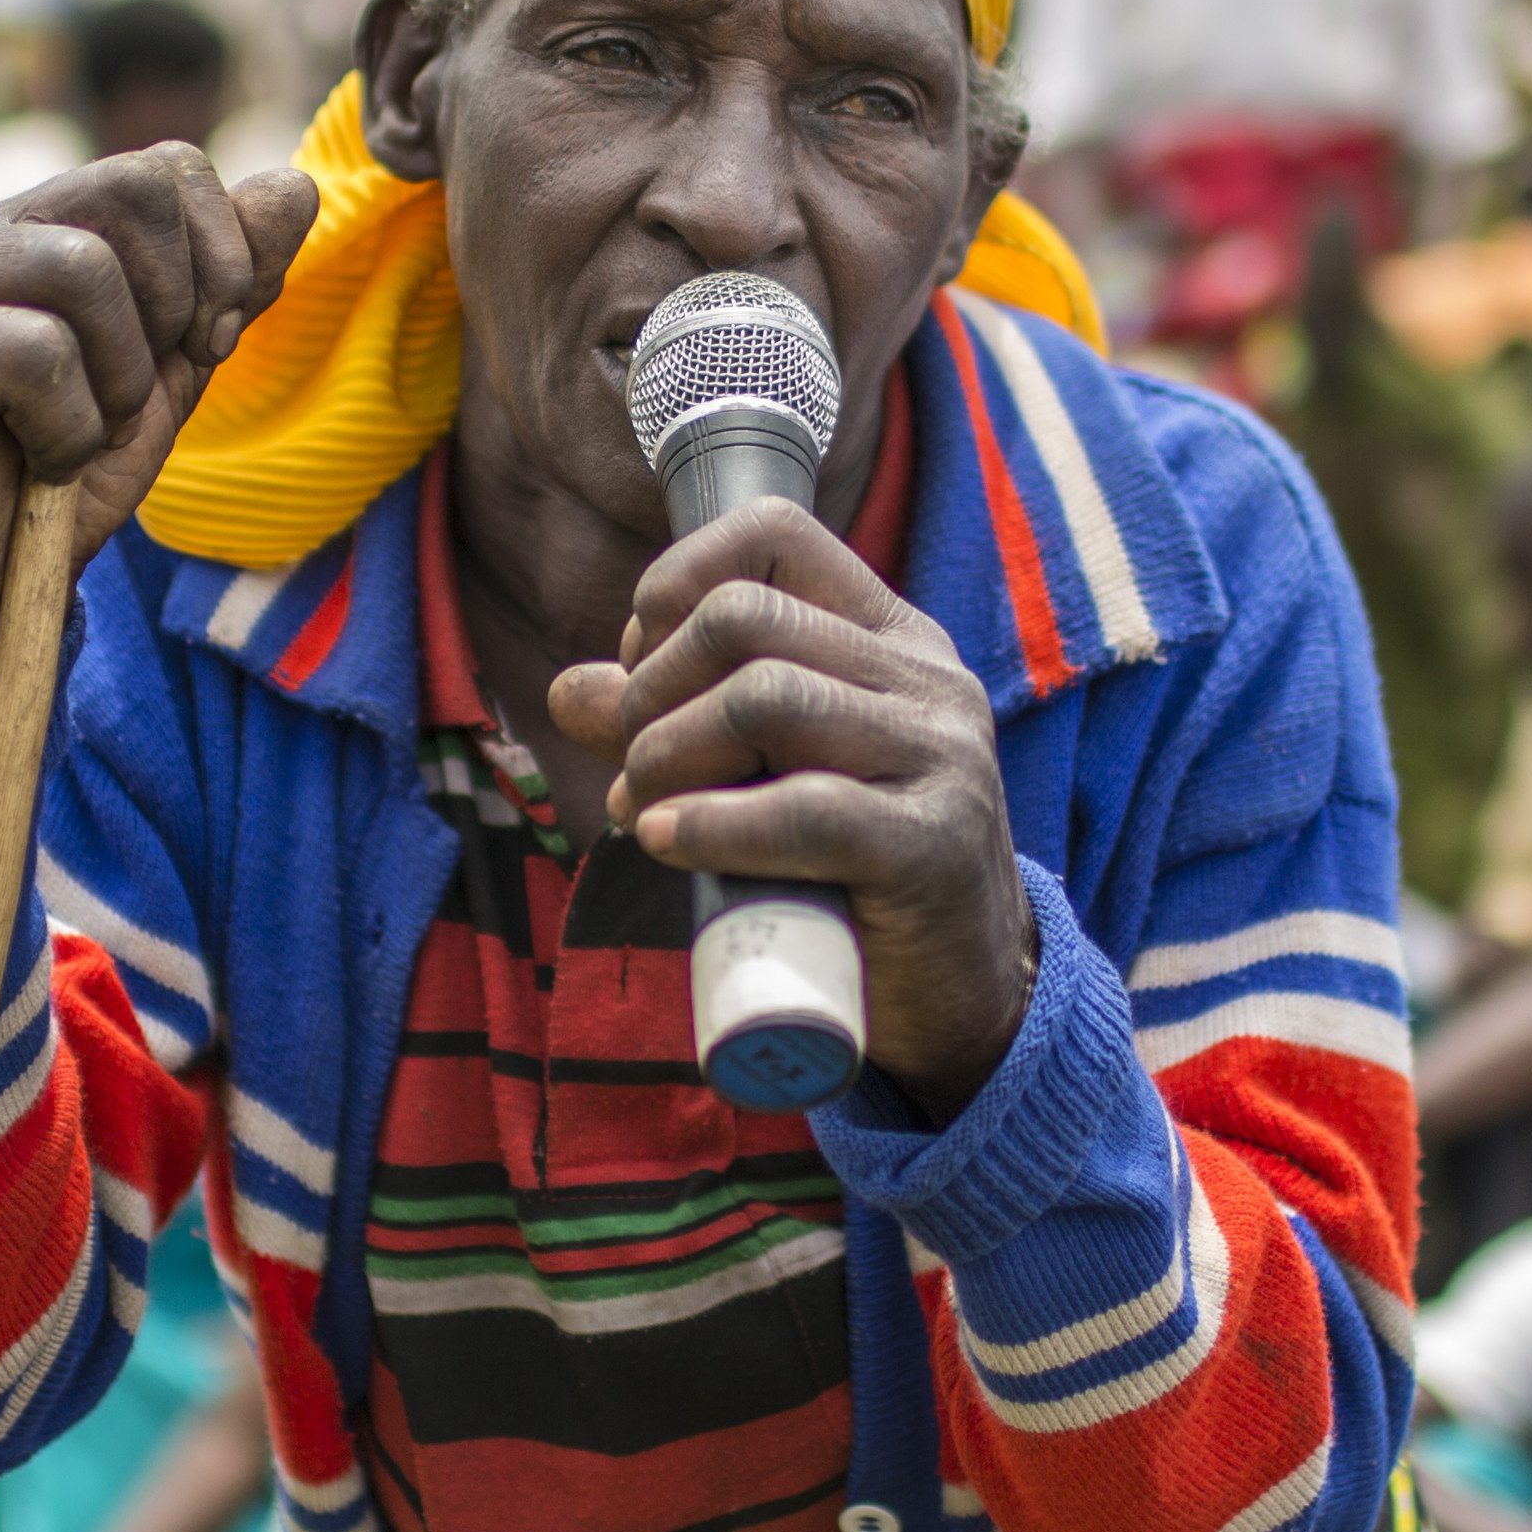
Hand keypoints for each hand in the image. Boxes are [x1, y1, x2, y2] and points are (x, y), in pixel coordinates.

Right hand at [0, 147, 318, 709]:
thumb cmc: (69, 472)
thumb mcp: (172, 372)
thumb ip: (229, 284)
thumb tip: (298, 185)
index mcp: (38, 222)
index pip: (163, 167)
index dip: (219, 255)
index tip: (207, 343)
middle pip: (131, 191)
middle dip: (174, 309)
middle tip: (136, 395)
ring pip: (85, 268)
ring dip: (119, 380)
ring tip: (83, 434)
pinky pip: (35, 352)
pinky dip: (68, 429)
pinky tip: (39, 462)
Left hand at [546, 498, 1036, 1120]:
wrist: (963, 996)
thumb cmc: (853, 878)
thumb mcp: (766, 779)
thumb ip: (678, 725)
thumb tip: (568, 689)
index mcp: (890, 640)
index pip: (772, 536)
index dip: (677, 585)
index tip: (646, 669)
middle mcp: (925, 681)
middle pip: (743, 621)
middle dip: (652, 692)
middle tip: (637, 771)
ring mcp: (940, 758)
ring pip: (765, 697)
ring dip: (668, 757)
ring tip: (650, 818)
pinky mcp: (933, 847)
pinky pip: (805, 809)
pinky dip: (712, 824)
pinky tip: (669, 844)